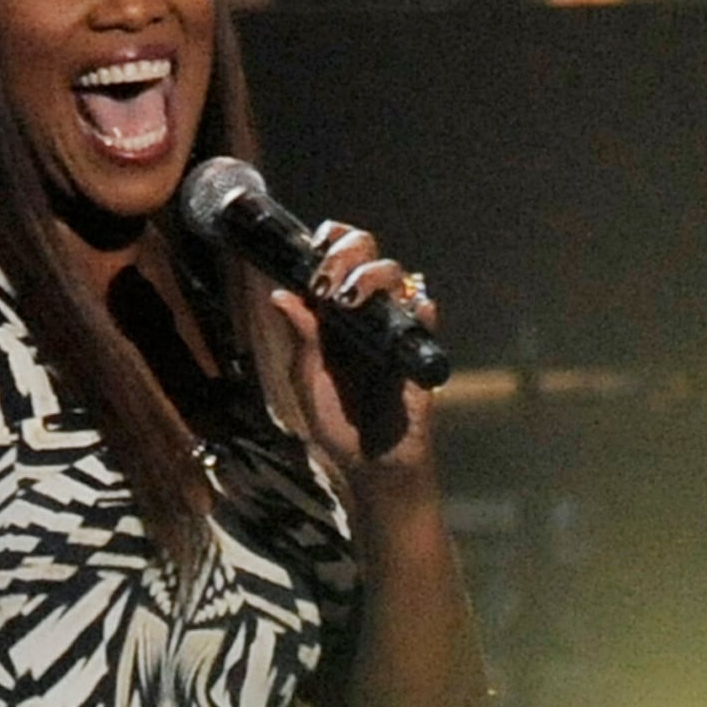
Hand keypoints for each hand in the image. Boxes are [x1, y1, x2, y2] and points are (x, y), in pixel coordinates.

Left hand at [247, 221, 439, 473]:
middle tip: (327, 278)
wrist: (370, 464)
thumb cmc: (337, 423)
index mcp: (336, 315)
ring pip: (398, 280)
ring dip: (373, 277)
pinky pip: (425, 323)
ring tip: (349, 299)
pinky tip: (417, 310)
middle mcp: (367, 314)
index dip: (330, 242)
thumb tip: (280, 294)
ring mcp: (394, 330)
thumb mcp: (308, 380)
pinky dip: (422, 312)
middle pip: (370, 257)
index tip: (315, 248)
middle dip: (348, 253)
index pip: (338, 260)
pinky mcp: (417, 353)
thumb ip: (301, 338)